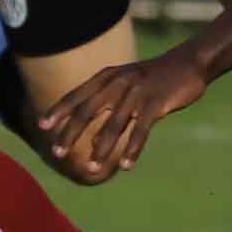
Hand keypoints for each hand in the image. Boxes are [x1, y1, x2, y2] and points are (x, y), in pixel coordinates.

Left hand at [39, 52, 207, 183]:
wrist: (188, 64)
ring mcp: (137, 92)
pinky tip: (125, 166)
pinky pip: (141, 129)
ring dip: (101, 148)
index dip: (59, 110)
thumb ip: (107, 106)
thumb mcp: (125, 84)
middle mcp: (118, 82)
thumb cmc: (153, 78)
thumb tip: (90, 139)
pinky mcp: (156, 103)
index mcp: (107, 77)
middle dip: (71, 133)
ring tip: (90, 168)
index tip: (42, 126)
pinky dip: (132, 149)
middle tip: (57, 153)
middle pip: (88, 110)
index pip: (77, 95)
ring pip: (114, 124)